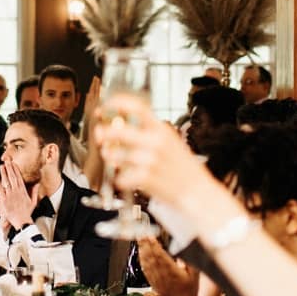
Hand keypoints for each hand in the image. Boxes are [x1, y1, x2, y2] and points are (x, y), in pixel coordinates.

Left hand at [0, 160, 35, 231]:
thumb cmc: (27, 214)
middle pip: (12, 177)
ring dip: (3, 173)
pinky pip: (0, 189)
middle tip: (7, 161)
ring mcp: (10, 195)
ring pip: (6, 181)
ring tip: (2, 166)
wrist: (22, 222)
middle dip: (9, 168)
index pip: (19, 178)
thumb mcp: (34, 202)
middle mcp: (16, 192)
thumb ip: (35, 192)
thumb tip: (37, 184)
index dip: (16, 170)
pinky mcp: (4, 200)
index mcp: (23, 191)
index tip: (14, 164)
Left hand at [97, 95, 214, 205]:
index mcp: (162, 129)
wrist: (197, 191)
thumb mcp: (170, 140)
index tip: (103, 108)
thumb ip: (149, 131)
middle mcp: (156, 142)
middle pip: (120, 130)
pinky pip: (122, 177)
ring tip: (111, 158)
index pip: (137, 107)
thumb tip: (120, 123)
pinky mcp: (148, 179)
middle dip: (104, 133)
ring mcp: (152, 160)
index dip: (116, 104)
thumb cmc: (182, 167)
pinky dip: (120, 179)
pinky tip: (125, 179)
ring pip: (117, 155)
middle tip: (99, 136)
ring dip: (110, 156)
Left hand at [137, 237, 198, 295]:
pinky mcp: (154, 284)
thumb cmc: (191, 290)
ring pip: (147, 264)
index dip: (154, 245)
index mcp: (173, 272)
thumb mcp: (196, 274)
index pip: (161, 256)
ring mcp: (157, 280)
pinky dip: (142, 261)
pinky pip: (146, 271)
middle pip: (152, 257)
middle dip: (145, 245)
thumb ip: (189, 261)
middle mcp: (163, 276)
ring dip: (142, 251)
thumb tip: (182, 249)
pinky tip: (141, 255)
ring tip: (140, 240)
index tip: (150, 236)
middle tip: (141, 234)